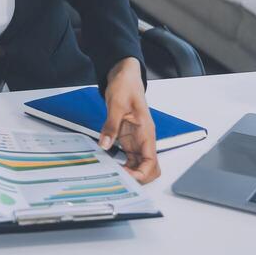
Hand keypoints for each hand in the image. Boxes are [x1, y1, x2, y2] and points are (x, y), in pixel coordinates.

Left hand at [99, 57, 159, 184]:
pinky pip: (129, 158)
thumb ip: (111, 125)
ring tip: (111, 176)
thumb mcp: (115, 104)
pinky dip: (122, 165)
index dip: (141, 174)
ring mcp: (136, 140)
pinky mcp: (128, 139)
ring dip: (128, 173)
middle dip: (137, 178)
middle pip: (149, 169)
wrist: (124, 75)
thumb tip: (104, 145)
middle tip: (117, 179)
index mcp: (146, 131)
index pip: (151, 162)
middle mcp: (144, 139)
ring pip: (139, 166)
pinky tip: (109, 166)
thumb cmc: (125, 85)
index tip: (125, 176)